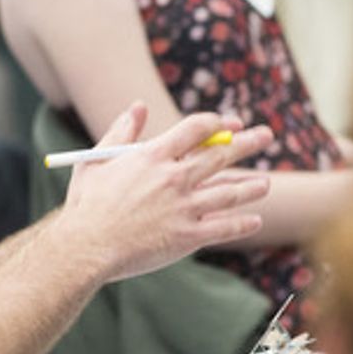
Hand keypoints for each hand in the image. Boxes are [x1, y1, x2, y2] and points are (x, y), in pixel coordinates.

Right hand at [57, 102, 272, 281]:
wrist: (87, 246)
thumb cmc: (88, 204)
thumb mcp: (97, 160)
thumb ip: (121, 131)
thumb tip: (138, 106)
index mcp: (154, 155)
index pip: (196, 129)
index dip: (218, 123)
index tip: (231, 123)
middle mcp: (174, 178)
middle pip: (220, 154)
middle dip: (247, 142)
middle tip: (266, 136)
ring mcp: (184, 208)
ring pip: (229, 192)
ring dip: (251, 186)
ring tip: (264, 183)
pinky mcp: (188, 237)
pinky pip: (224, 228)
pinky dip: (243, 223)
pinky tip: (255, 220)